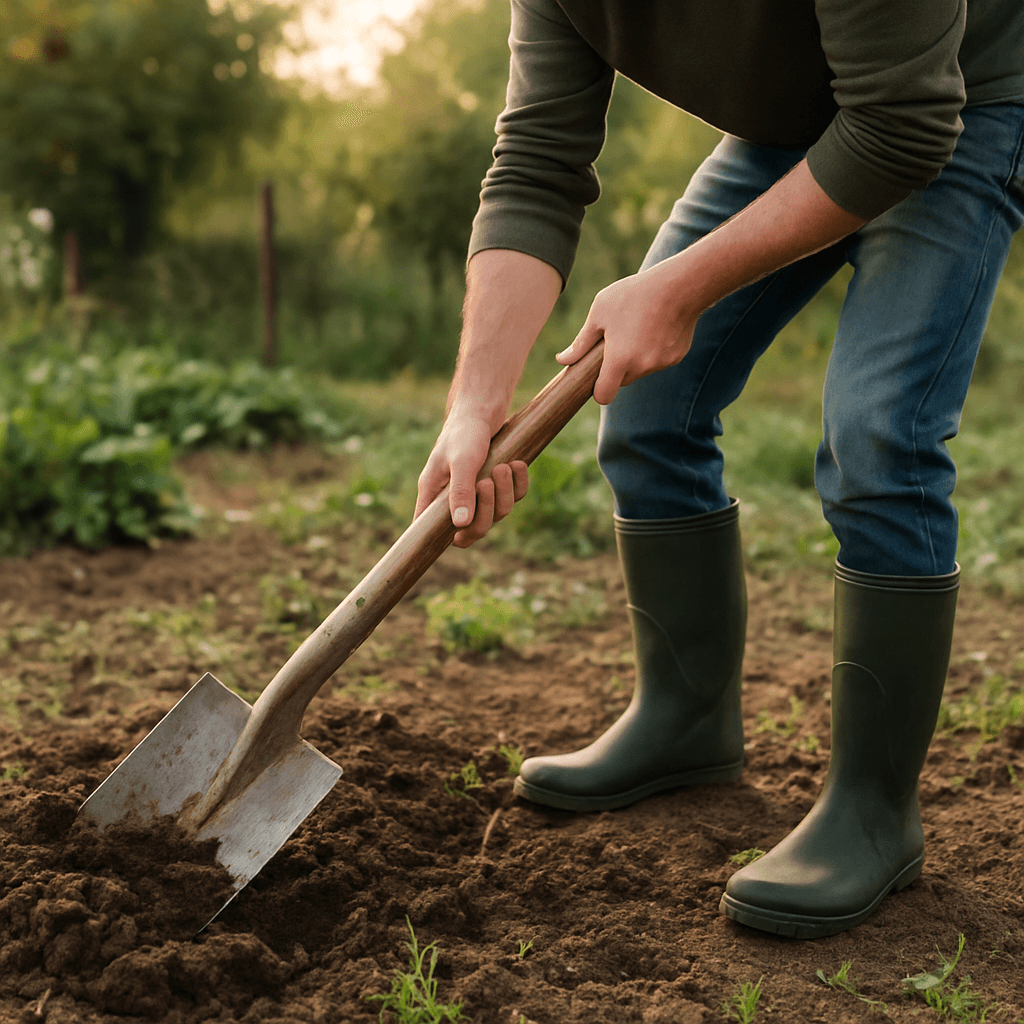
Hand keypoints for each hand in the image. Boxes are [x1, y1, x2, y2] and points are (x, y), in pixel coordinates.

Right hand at [414, 409, 529, 547]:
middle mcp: (455, 498)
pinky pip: (515, 497)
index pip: (432, 530)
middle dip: (486, 510)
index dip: (445, 540)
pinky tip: (516, 464)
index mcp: (435, 494)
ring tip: (502, 466)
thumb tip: (460, 524)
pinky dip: (519, 483)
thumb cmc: (464, 432)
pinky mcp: (499, 484)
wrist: (482, 409)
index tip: (460, 537)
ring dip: (504, 492)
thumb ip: (460, 491)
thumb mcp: (461, 460)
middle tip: (486, 482)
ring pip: (498, 513)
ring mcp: (479, 493)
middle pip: (475, 529)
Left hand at [555, 265, 699, 404]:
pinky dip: (653, 351)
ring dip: (635, 359)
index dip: (597, 391)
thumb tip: (562, 359)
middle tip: (616, 342)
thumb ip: (581, 342)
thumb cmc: (633, 295)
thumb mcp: (600, 313)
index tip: (595, 379)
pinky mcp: (676, 357)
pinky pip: (657, 361)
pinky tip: (656, 327)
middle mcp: (642, 367)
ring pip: (640, 371)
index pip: (604, 396)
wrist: (680, 285)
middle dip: (616, 369)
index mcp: (619, 359)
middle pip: (622, 381)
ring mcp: (661, 364)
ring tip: (637, 328)